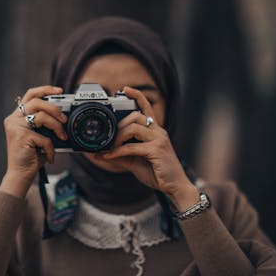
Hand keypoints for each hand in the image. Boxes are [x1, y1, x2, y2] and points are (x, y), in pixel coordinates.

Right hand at [0, 85, 67, 196]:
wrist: (20, 174)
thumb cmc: (31, 156)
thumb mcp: (38, 136)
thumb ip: (44, 124)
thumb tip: (62, 116)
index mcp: (16, 117)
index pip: (30, 95)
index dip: (45, 90)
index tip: (60, 90)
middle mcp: (13, 119)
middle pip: (37, 102)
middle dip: (55, 109)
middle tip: (64, 119)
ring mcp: (16, 127)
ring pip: (42, 116)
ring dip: (57, 127)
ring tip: (62, 137)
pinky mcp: (21, 137)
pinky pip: (44, 137)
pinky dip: (51, 148)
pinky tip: (50, 155)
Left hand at [96, 86, 198, 208]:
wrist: (174, 187)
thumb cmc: (157, 173)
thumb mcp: (136, 161)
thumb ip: (121, 155)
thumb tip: (100, 154)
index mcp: (155, 131)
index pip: (147, 108)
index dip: (137, 96)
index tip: (126, 89)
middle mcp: (158, 132)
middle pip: (136, 116)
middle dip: (119, 125)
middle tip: (109, 139)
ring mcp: (159, 140)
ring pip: (133, 128)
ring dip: (117, 137)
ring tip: (110, 148)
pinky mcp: (156, 150)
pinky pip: (131, 147)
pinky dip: (117, 152)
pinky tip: (109, 157)